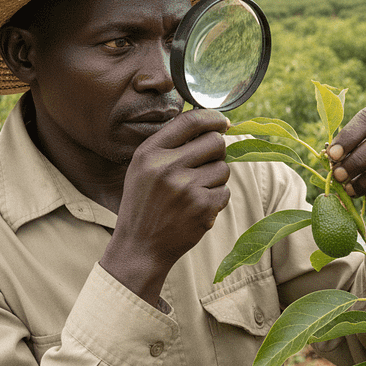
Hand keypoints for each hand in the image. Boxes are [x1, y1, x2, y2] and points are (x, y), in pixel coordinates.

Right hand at [101, 108, 230, 307]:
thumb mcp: (143, 167)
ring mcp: (186, 188)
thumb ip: (170, 144)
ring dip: (215, 178)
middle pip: (215, 142)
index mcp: (150, 153)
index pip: (191, 120)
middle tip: (206, 163)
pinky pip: (225, 191)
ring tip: (194, 191)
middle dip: (217, 151)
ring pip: (223, 168)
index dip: (213, 118)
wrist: (140, 247)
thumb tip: (210, 123)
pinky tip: (197, 207)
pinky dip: (216, 199)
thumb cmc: (144, 203)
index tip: (223, 122)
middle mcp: (167, 167)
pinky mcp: (202, 208)